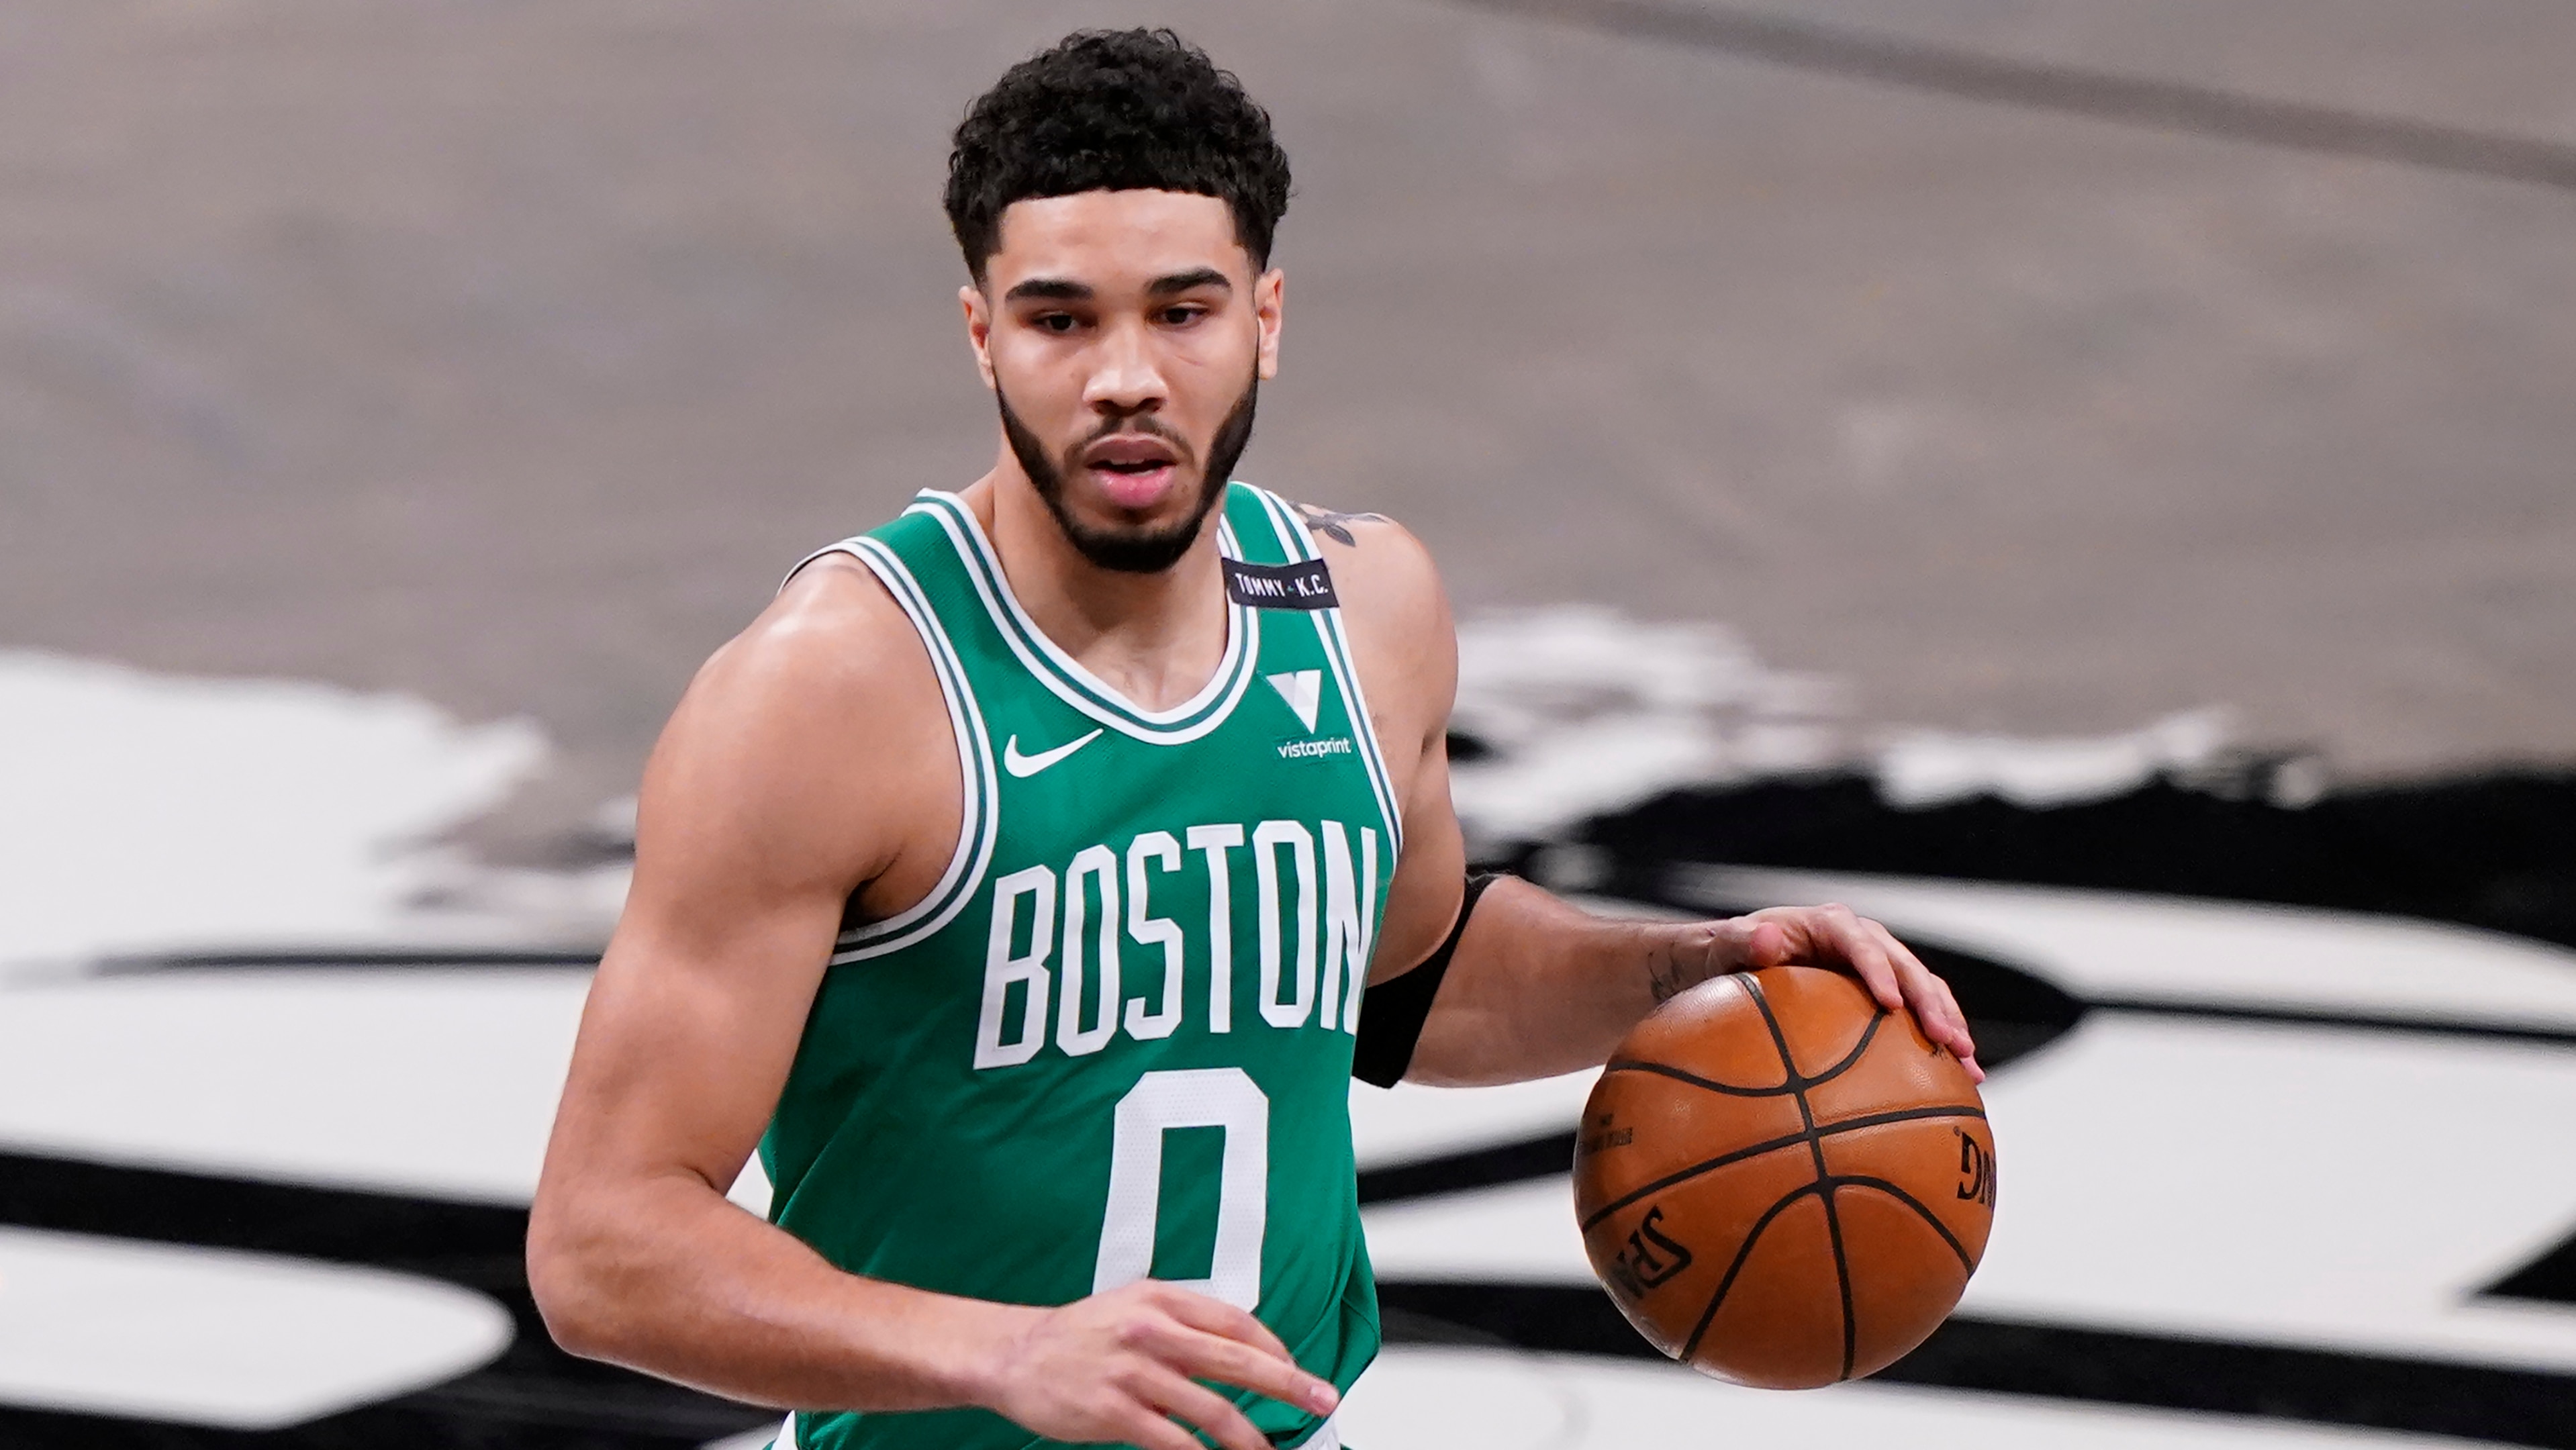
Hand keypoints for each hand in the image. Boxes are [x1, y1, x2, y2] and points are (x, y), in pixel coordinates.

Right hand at [972, 1279, 1338, 1449]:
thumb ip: (1183, 1324)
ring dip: (1250, 1437)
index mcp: (1162, 1300)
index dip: (1276, 1349)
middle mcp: (1152, 1331)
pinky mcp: (1114, 1410)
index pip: (1238, 1323)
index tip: (1298, 1370)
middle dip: (1288, 1383)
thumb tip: (1239, 1351)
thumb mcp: (1134, 1308)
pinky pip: (1173, 1441)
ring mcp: (1133, 1372)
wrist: (1014, 1354)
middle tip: (1322, 1400)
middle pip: (1238, 1360)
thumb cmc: (1080, 1335)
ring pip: (1212, 1409)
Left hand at [1702, 904, 1983, 1082]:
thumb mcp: (1723, 948)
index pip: (1860, 943)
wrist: (1732, 965)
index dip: (1878, 970)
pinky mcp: (1884, 994)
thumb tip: (1765, 937)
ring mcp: (1878, 967)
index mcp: (1827, 924)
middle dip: (1931, 1003)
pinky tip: (1963, 1078)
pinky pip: (1919, 1015)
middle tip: (1950, 1041)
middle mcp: (1861, 940)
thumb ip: (1742, 943)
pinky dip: (1940, 1041)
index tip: (1890, 1004)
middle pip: (1906, 967)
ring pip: (1925, 990)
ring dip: (1949, 1025)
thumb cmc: (1724, 956)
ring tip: (1970, 1066)